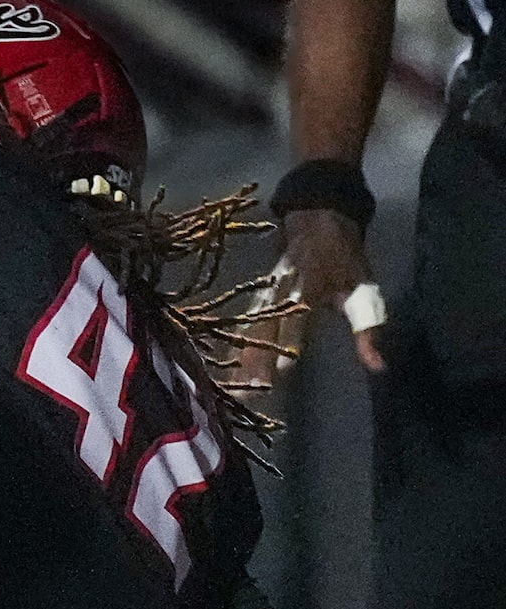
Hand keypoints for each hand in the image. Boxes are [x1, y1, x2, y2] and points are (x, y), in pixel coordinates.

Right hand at [245, 207, 381, 380]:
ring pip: (248, 329)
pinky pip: (247, 321)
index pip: (288, 334)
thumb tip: (377, 365)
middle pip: (260, 335)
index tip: (268, 383)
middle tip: (243, 391)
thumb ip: (368, 330)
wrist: (317, 217)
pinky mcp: (259, 293)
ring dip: (241, 355)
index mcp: (302, 296)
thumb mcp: (363, 290)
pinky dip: (239, 340)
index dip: (278, 358)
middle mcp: (278, 298)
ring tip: (231, 381)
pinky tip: (231, 357)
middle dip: (251, 364)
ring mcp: (264, 294)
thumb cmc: (343, 255)